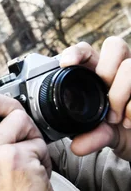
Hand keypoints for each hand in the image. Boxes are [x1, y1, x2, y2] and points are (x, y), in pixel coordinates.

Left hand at [60, 37, 130, 160]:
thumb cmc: (117, 130)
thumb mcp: (101, 135)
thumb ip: (91, 137)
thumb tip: (77, 146)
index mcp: (98, 72)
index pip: (86, 50)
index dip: (77, 52)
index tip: (66, 64)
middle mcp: (118, 68)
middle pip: (115, 45)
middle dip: (107, 71)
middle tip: (103, 97)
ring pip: (129, 66)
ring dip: (120, 94)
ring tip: (116, 118)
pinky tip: (129, 122)